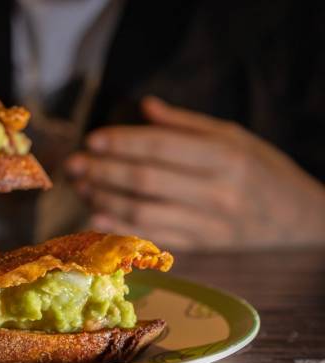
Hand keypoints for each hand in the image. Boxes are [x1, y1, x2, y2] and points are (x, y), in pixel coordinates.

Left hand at [66, 96, 324, 248]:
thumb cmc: (263, 171)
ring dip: (105, 198)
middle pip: (146, 181)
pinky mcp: (200, 247)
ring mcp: (207, 224)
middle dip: (103, 170)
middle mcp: (215, 193)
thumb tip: (144, 106)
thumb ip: (187, 124)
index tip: (92, 139)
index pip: (162, 148)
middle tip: (73, 164)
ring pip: (144, 211)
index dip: (123, 143)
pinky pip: (153, 236)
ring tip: (81, 186)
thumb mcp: (235, 137)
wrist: (298, 220)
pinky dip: (121, 226)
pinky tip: (96, 216)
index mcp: (225, 157)